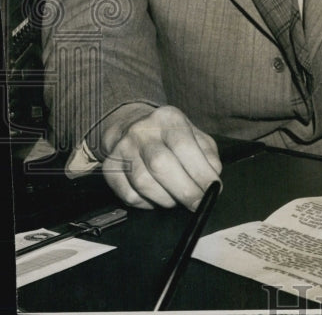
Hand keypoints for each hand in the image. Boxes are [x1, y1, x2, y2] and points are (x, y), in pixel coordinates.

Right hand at [101, 104, 221, 210]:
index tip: (213, 189)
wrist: (132, 126)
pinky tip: (156, 198)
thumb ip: (207, 156)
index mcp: (168, 118)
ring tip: (177, 199)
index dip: (200, 172)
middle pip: (161, 165)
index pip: (184, 146)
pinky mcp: (109, 167)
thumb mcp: (194, 136)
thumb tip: (212, 181)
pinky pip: (128, 195)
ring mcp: (122, 148)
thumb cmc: (171, 137)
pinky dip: (146, 203)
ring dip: (166, 199)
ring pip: (143, 183)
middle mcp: (142, 130)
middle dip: (184, 190)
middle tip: (198, 204)